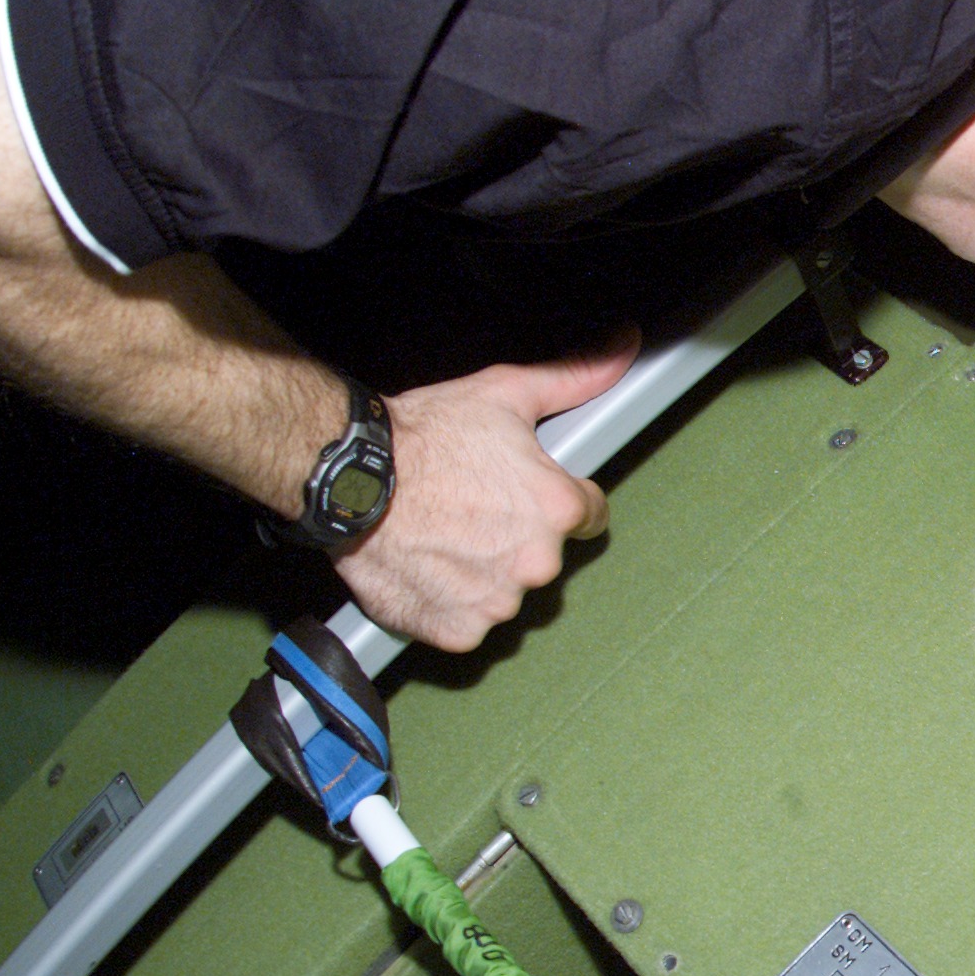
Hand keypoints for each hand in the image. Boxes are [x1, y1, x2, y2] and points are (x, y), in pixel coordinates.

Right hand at [333, 331, 640, 651]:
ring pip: (506, 592)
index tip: (524, 493)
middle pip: (544, 556)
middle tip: (471, 509)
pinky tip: (428, 568)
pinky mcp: (458, 629)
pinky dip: (451, 603)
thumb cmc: (424, 436)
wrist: (350, 477)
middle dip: (517, 538)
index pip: (590, 516)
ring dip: (484, 572)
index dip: (557, 500)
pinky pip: (468, 622)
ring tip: (444, 536)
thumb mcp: (505, 393)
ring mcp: (497, 602)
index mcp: (558, 509)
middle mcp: (537, 562)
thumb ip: (574, 377)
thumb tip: (624, 345)